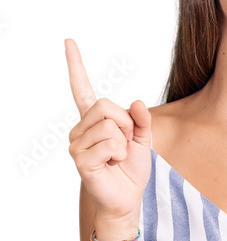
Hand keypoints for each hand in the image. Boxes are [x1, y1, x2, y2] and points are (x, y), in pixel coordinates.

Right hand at [65, 38, 151, 219]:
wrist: (127, 198)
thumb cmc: (131, 169)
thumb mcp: (143, 140)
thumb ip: (142, 120)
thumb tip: (138, 103)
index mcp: (93, 121)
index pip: (81, 89)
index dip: (75, 66)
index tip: (68, 42)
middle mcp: (80, 129)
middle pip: (105, 105)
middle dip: (125, 124)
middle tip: (124, 144)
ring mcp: (77, 144)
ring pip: (109, 125)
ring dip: (123, 142)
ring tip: (117, 157)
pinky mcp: (81, 159)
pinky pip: (109, 144)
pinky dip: (119, 154)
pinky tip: (112, 165)